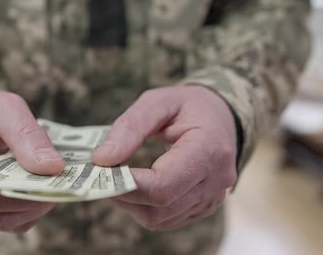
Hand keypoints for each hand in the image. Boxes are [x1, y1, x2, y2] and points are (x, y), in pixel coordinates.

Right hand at [0, 90, 64, 232]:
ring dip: (31, 208)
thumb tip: (52, 168)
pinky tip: (39, 191)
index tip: (53, 178)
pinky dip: (25, 210)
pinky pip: (2, 220)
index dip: (21, 192)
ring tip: (53, 186)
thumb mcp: (5, 107)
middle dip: (31, 200)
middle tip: (62, 184)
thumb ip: (27, 135)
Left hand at [92, 86, 236, 230]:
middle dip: (122, 193)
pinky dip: (143, 207)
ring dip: (130, 202)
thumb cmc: (188, 106)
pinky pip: (165, 219)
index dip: (127, 183)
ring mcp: (212, 198)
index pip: (163, 184)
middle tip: (99, 173)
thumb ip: (130, 127)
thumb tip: (102, 159)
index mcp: (209, 149)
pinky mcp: (203, 208)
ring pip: (159, 218)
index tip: (100, 168)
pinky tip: (134, 185)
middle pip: (159, 206)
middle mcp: (216, 180)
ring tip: (116, 176)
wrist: (222, 117)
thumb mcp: (158, 102)